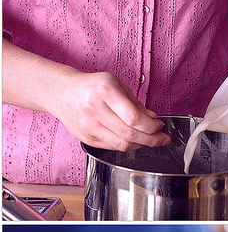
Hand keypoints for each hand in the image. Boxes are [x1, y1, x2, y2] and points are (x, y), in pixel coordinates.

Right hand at [53, 69, 169, 150]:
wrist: (62, 93)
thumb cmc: (92, 87)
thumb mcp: (116, 85)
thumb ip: (136, 103)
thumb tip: (153, 120)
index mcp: (104, 92)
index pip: (133, 117)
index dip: (151, 126)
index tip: (159, 126)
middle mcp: (94, 109)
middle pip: (130, 133)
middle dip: (152, 139)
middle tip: (162, 138)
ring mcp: (89, 126)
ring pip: (122, 144)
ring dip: (142, 145)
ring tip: (150, 140)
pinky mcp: (87, 138)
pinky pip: (113, 147)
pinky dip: (128, 145)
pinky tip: (135, 140)